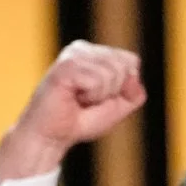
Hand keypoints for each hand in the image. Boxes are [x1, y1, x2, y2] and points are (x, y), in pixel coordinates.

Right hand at [0, 42, 146, 180]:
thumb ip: (134, 93)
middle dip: (111, 93)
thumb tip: (134, 75)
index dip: (122, 87)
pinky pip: (97, 81)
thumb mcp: (116, 108)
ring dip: (98, 96)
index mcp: (94, 53)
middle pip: (124, 66)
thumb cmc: (80, 121)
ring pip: (112, 73)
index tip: (99, 98)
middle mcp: (82, 48)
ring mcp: (72, 55)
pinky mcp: (65, 66)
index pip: (131, 60)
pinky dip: (90, 96)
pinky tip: (72, 98)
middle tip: (87, 101)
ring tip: (78, 100)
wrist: (50, 137)